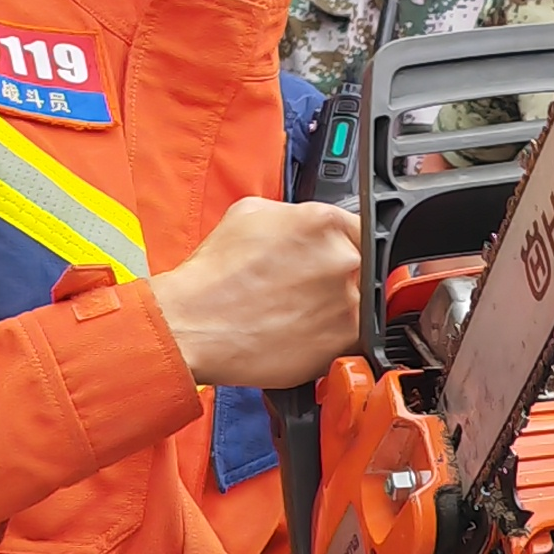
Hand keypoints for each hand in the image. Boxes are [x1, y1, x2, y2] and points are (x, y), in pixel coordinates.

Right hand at [152, 197, 363, 387]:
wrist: (191, 325)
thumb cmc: (213, 274)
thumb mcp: (250, 213)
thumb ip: (294, 212)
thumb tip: (310, 221)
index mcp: (324, 223)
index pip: (362, 227)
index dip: (344, 244)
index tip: (331, 258)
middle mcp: (343, 259)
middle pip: (362, 265)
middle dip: (337, 276)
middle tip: (304, 288)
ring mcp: (348, 302)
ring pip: (359, 302)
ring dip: (334, 308)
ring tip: (295, 313)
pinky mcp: (344, 341)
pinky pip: (352, 336)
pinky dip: (331, 336)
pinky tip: (299, 332)